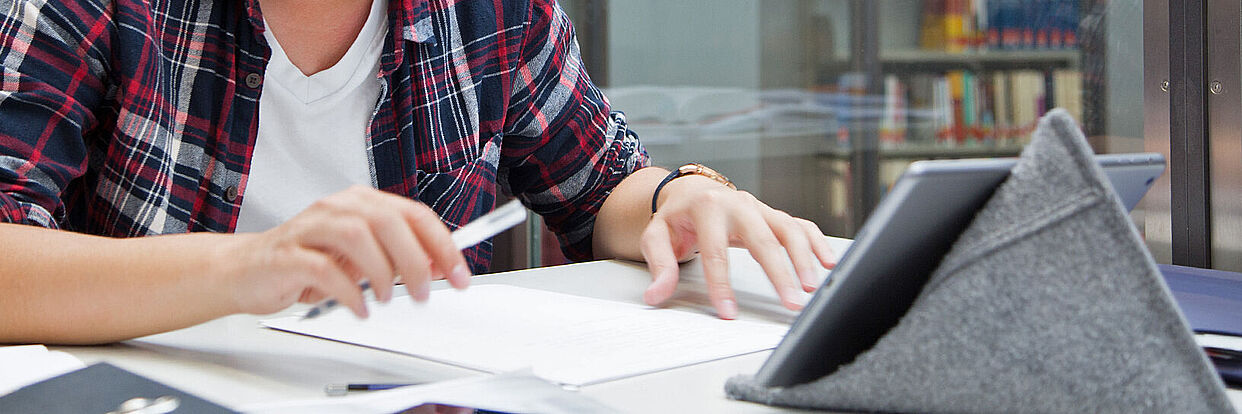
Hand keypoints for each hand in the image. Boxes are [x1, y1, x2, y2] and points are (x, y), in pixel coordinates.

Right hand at [217, 186, 471, 316]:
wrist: (245, 270)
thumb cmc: (307, 262)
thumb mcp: (360, 257)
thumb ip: (397, 256)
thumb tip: (439, 265)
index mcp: (361, 203)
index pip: (413, 214)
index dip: (442, 244)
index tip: (459, 274)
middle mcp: (338, 208)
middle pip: (389, 221)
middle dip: (415, 260)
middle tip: (424, 292)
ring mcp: (310, 228)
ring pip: (358, 236)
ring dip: (382, 273)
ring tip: (387, 299)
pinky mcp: (288, 254)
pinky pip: (324, 269)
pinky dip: (349, 292)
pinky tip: (359, 308)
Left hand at [640, 176, 836, 318]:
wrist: (690, 191)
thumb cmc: (677, 217)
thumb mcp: (656, 237)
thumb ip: (660, 265)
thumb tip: (657, 293)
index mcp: (707, 207)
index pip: (716, 251)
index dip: (722, 284)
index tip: (729, 311)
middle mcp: (738, 203)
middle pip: (763, 239)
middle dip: (779, 272)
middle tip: (790, 301)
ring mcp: (759, 208)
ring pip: (788, 229)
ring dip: (803, 258)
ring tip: (812, 287)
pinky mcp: (772, 214)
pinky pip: (800, 225)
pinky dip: (816, 242)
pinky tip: (828, 262)